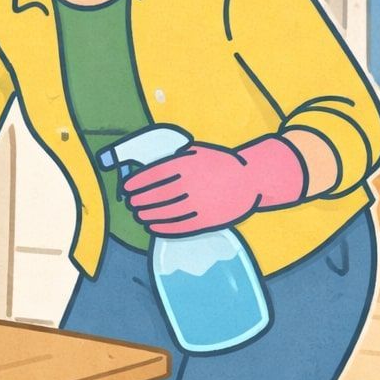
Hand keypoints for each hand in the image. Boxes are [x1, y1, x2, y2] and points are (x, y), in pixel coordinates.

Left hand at [123, 135, 305, 234]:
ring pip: (165, 212)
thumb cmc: (220, 163)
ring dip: (147, 215)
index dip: (137, 183)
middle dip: (139, 200)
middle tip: (131, 202)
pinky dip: (162, 227)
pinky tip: (152, 226)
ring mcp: (200, 204)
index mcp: (187, 165)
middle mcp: (192, 184)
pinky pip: (179, 227)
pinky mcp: (207, 220)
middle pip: (156, 196)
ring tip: (138, 214)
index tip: (127, 187)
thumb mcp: (197, 152)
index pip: (153, 175)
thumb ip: (174, 159)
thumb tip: (146, 171)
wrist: (252, 179)